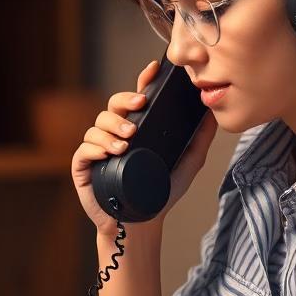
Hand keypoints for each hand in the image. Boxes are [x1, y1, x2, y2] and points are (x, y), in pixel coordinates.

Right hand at [72, 59, 217, 237]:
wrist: (143, 224)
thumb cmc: (161, 193)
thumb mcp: (188, 163)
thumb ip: (200, 138)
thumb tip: (213, 113)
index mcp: (136, 129)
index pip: (136, 99)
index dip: (142, 82)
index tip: (153, 71)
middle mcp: (114, 135)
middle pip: (112, 106)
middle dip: (125, 102)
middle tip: (140, 105)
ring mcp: (97, 151)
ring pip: (96, 126)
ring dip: (111, 128)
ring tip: (127, 139)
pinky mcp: (84, 169)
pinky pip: (82, 151)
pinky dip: (94, 148)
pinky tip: (108, 152)